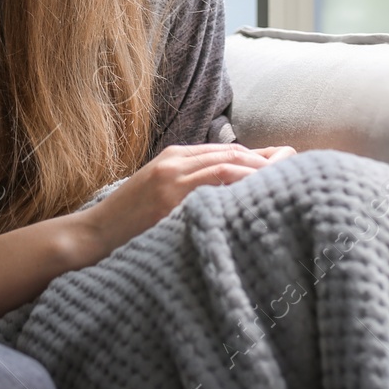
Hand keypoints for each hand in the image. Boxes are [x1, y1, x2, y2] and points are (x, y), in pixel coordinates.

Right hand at [72, 143, 296, 263]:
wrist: (91, 236)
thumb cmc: (128, 224)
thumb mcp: (159, 198)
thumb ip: (189, 190)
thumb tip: (226, 198)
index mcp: (175, 158)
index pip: (227, 152)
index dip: (258, 157)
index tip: (285, 162)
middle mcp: (176, 160)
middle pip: (233, 153)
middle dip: (267, 159)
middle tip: (297, 165)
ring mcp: (172, 175)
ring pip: (228, 162)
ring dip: (260, 168)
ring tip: (286, 177)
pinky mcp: (169, 193)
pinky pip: (214, 181)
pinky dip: (240, 181)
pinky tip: (259, 190)